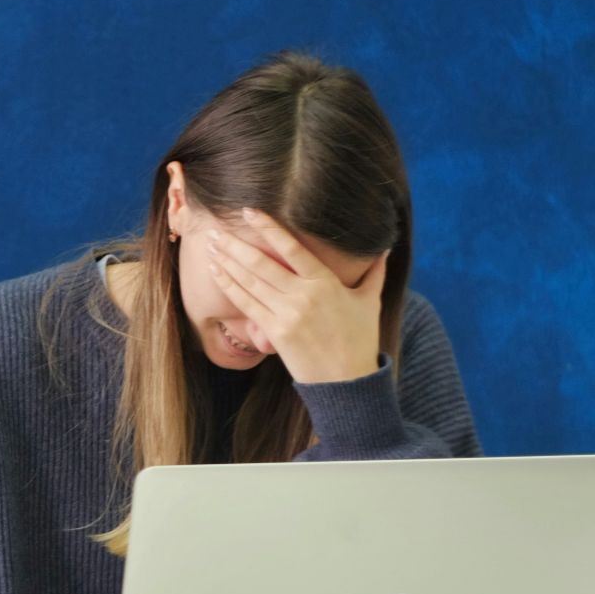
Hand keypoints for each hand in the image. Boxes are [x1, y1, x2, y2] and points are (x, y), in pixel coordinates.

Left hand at [206, 210, 387, 382]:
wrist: (347, 381)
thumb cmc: (359, 339)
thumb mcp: (369, 302)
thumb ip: (373, 273)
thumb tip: (384, 249)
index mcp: (326, 283)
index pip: (292, 248)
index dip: (269, 228)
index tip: (249, 212)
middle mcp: (303, 295)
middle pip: (262, 263)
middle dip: (235, 245)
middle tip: (214, 230)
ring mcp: (286, 314)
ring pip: (250, 282)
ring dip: (227, 262)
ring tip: (210, 246)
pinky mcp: (274, 332)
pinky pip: (246, 304)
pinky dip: (229, 286)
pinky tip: (216, 272)